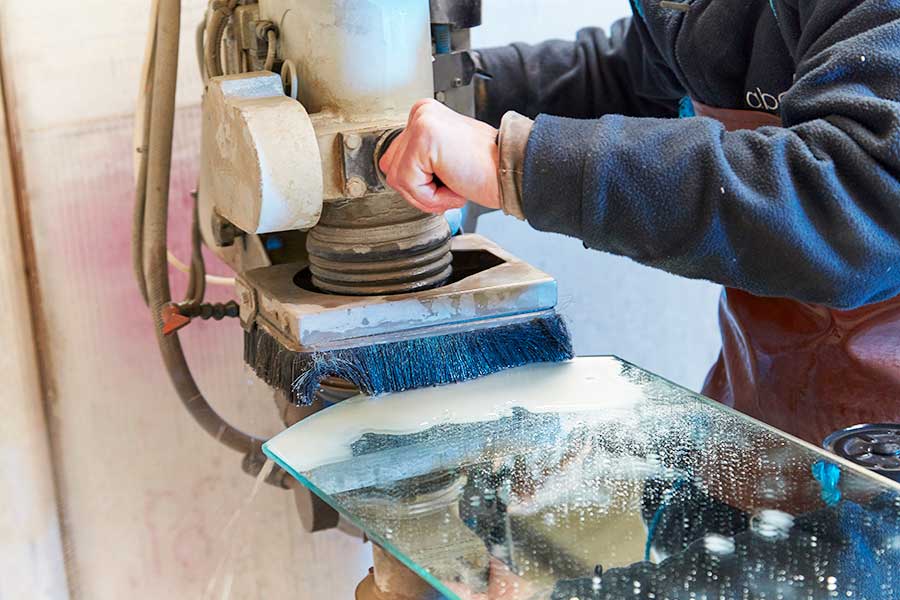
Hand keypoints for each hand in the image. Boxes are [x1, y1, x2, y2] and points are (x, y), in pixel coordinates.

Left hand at [379, 99, 500, 213]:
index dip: (419, 184)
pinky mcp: (424, 138)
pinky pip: (410, 184)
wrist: (514, 173)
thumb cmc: (486, 171)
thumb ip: (418, 162)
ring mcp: (421, 123)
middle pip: (391, 170)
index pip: (395, 162)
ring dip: (428, 195)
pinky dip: (433, 197)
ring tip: (455, 182)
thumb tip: (395, 176)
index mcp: (424, 116)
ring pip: (398, 179)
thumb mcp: (443, 161)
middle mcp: (420, 114)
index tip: (447, 180)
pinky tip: (456, 183)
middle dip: (420, 190)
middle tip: (452, 184)